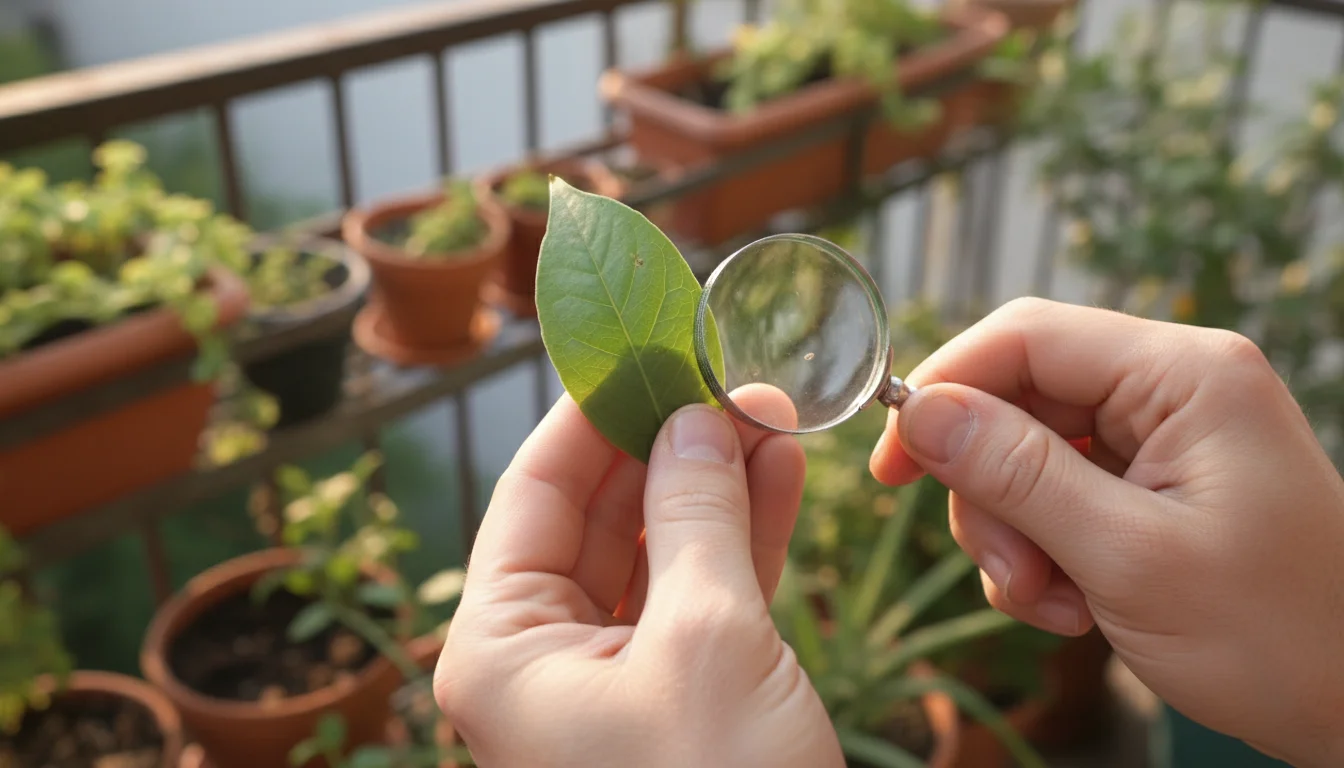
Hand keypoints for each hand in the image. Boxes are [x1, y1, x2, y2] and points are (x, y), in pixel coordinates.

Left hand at [434, 388, 841, 767]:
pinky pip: (701, 598)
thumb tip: (694, 420)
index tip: (648, 348)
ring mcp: (612, 680)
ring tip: (769, 415)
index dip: (594, 414)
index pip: (535, 492)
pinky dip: (743, 540)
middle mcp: (543, 661)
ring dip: (717, 484)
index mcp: (503, 650)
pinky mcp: (678, 697)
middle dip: (671, 443)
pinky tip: (780, 475)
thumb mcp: (707, 640)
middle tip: (731, 379)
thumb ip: (697, 517)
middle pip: (600, 516)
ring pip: (659, 552)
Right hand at [870, 297, 1343, 767]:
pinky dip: (1045, 553)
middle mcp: (1174, 389)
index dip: (945, 388)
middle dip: (993, 491)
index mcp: (1184, 375)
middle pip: (1019, 400)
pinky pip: (1059, 494)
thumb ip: (1018, 475)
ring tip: (1052, 602)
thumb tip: (921, 413)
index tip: (893, 464)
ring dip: (1016, 535)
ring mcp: (1165, 437)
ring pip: (1028, 455)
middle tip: (1007, 571)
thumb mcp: (1127, 557)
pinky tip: (1075, 606)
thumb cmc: (1277, 636)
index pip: (1025, 336)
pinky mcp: (1155, 483)